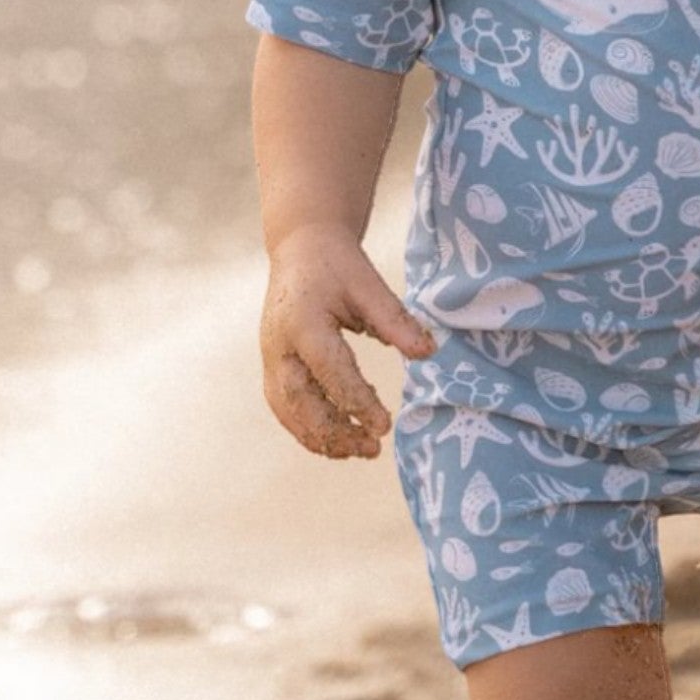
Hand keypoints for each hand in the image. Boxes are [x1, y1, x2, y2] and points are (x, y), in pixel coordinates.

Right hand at [258, 221, 434, 458]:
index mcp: (302, 322)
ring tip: (360, 451)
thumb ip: (395, 320)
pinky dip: (308, 429)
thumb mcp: (369, 285)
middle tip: (374, 449)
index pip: (330, 371)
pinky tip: (339, 440)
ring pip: (288, 412)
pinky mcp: (273, 367)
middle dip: (335, 431)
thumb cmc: (338, 265)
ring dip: (321, 438)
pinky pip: (286, 408)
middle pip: (299, 402)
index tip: (384, 425)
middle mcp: (278, 346)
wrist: (301, 249)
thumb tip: (428, 352)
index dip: (356, 401)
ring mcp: (271, 359)